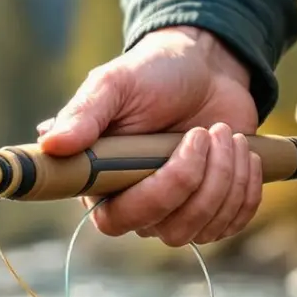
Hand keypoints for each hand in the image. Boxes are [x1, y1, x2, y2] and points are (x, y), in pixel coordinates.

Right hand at [38, 26, 263, 246]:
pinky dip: (246, 189)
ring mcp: (176, 211)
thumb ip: (83, 113)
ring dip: (226, 179)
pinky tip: (243, 152)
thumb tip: (50, 144)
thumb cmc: (152, 74)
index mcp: (102, 183)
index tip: (180, 146)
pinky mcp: (212, 209)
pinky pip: (230, 224)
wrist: (205, 67)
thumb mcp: (113, 83)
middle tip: (206, 131)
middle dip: (198, 180)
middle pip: (169, 229)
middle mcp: (137, 205)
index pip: (118, 219)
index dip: (156, 194)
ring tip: (225, 133)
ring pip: (203, 228)